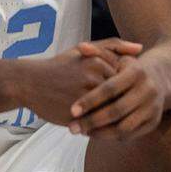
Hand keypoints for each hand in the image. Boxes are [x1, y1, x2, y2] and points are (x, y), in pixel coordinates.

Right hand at [13, 38, 141, 126]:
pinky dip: (99, 125)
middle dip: (121, 102)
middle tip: (115, 106)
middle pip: (119, 95)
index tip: (117, 89)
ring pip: (110, 111)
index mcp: (98, 63)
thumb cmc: (61, 66)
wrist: (28, 83)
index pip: (125, 79)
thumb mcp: (86, 50)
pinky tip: (97, 123)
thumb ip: (114, 46)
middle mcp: (92, 79)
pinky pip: (96, 124)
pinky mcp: (74, 115)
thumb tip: (141, 48)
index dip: (123, 87)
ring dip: (112, 116)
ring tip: (110, 116)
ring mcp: (83, 98)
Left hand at [68, 40, 166, 139]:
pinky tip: (96, 134)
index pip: (110, 89)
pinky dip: (111, 137)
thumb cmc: (129, 69)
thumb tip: (81, 47)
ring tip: (82, 132)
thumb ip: (98, 51)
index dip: (90, 100)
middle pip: (116, 111)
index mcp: (137, 72)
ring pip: (123, 127)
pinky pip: (130, 135)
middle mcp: (149, 90)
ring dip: (100, 133)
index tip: (72, 110)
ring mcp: (153, 107)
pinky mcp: (154, 121)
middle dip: (92, 121)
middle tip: (72, 128)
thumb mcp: (117, 57)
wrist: (160, 78)